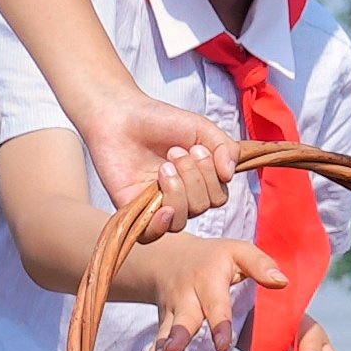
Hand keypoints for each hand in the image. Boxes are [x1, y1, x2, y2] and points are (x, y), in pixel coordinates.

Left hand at [79, 93, 236, 237]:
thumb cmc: (160, 120)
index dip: (211, 176)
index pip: (218, 197)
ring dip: (177, 191)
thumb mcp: (201, 128)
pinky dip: (160, 225)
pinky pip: (152, 235)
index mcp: (200, 181)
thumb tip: (230, 174)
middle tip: (173, 152)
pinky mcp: (134, 210)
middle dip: (193, 177)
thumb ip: (225, 147)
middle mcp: (181, 196)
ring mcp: (157, 205)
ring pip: (180, 220)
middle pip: (202, 207)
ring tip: (163, 167)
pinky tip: (162, 207)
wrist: (120, 116)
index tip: (196, 149)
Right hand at [132, 236, 283, 350]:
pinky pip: (158, 338)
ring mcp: (174, 310)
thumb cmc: (215, 258)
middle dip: (179, 336)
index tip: (222, 345)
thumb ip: (260, 265)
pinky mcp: (165, 321)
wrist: (172, 257)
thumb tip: (282, 282)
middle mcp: (188, 296)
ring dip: (162, 348)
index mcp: (208, 280)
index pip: (216, 304)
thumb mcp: (238, 251)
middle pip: (184, 319)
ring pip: (167, 330)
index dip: (219, 324)